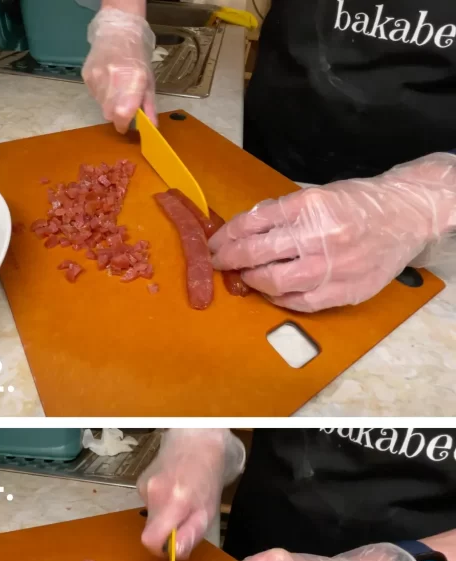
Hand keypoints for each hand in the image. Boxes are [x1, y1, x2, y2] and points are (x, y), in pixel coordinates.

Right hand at [82, 7, 156, 133]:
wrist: (118, 31)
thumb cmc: (138, 55)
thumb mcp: (149, 80)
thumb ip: (149, 105)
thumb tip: (151, 126)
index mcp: (132, 80)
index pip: (121, 114)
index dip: (123, 124)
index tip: (126, 126)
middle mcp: (113, 79)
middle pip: (109, 113)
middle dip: (117, 114)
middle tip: (124, 104)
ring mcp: (97, 77)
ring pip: (101, 104)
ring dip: (109, 102)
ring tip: (116, 87)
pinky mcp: (87, 75)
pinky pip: (94, 94)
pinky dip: (101, 93)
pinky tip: (107, 80)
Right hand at [136, 429, 244, 558]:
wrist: (196, 443)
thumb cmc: (208, 479)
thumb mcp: (208, 511)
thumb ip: (191, 533)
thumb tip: (175, 554)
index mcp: (172, 503)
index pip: (150, 540)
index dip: (160, 550)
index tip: (172, 547)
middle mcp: (153, 494)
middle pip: (150, 529)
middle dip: (166, 531)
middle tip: (185, 518)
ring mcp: (143, 487)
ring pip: (151, 516)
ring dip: (165, 515)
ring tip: (181, 499)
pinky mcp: (140, 482)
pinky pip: (149, 503)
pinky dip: (160, 502)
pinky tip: (173, 489)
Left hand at [209, 153, 455, 311]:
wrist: (409, 214)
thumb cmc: (358, 203)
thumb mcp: (317, 195)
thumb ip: (281, 214)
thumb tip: (241, 231)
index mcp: (310, 206)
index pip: (252, 223)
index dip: (226, 236)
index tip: (213, 244)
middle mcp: (320, 235)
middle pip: (256, 254)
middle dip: (229, 260)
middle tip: (217, 263)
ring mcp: (333, 266)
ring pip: (274, 282)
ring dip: (252, 280)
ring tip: (246, 276)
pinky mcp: (345, 289)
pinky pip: (300, 302)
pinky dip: (279, 298)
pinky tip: (272, 290)